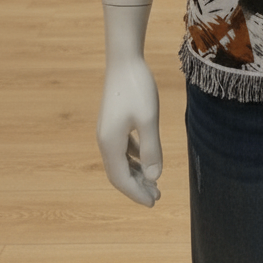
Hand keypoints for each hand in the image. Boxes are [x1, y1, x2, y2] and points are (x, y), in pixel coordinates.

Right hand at [96, 56, 162, 206]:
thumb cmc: (138, 88)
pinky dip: (133, 158)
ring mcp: (108, 131)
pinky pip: (122, 148)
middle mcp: (105, 140)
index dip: (137, 193)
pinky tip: (145, 159)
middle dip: (136, 187)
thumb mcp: (148, 119)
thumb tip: (154, 178)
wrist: (124, 60)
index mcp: (110, 144)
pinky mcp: (113, 121)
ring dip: (136, 173)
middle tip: (157, 197)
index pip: (121, 179)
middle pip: (119, 173)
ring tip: (153, 182)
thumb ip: (151, 149)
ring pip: (121, 161)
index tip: (153, 202)